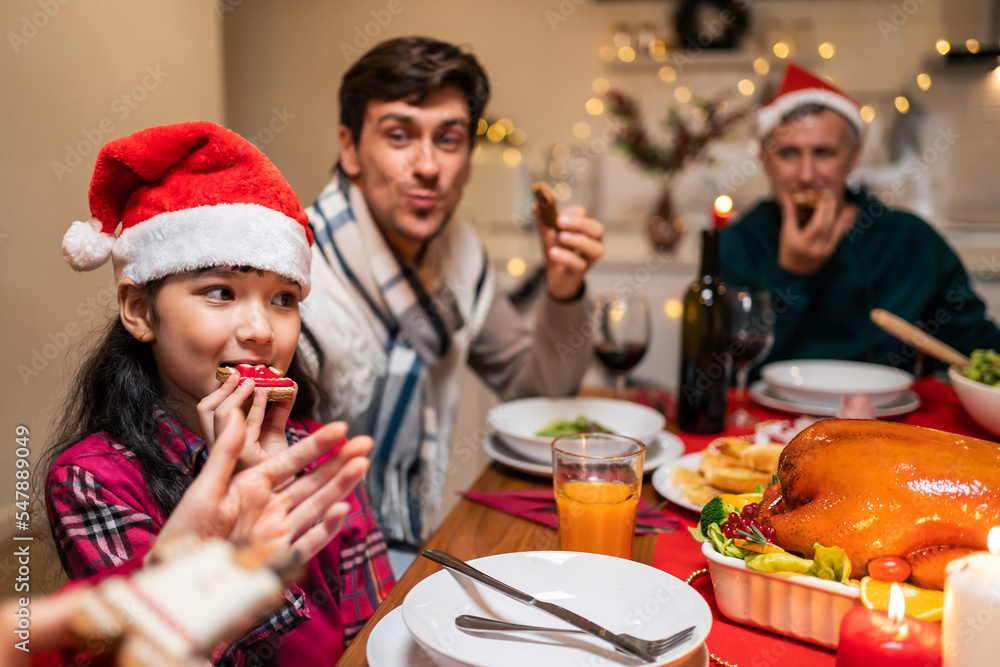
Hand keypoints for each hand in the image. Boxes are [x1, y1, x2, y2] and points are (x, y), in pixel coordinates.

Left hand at [152, 411, 371, 568]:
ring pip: (317, 506)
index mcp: (252, 487)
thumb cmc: (182, 535)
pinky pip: (307, 542)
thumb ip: (224, 452)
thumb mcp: (203, 489)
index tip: (340, 427)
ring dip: (340, 486)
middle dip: (340, 462)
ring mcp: (277, 533)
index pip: (292, 462)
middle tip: (366, 443)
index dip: (317, 445)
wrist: (174, 581)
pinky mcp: (279, 560)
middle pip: (313, 481)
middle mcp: (270, 508)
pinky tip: (341, 509)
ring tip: (362, 465)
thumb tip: (234, 413)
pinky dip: (325, 528)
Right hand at [196, 370, 296, 469]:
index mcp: (222, 440)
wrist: (288, 487)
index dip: (219, 392)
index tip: (235, 376)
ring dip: (238, 393)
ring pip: (221, 414)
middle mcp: (220, 447)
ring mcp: (228, 452)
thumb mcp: (275, 433)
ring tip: (253, 381)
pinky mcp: (243, 456)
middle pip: (205, 411)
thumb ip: (279, 409)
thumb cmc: (278, 466)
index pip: (207, 412)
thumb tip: (289, 384)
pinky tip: (264, 395)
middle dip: (223, 389)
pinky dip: (255, 406)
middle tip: (240, 375)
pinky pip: (246, 425)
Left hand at [535, 204, 603, 299]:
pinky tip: (553, 252)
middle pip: (596, 229)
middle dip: (578, 224)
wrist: (556, 272)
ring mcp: (591, 256)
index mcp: (586, 224)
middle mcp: (595, 239)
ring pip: (594, 248)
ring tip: (560, 237)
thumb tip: (536, 206)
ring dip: (577, 240)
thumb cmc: (557, 247)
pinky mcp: (583, 269)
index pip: (583, 214)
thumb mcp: (548, 231)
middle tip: (560, 221)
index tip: (554, 215)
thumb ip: (543, 218)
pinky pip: (579, 264)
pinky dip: (565, 257)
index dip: (568, 213)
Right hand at [777, 191, 855, 274]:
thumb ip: (789, 214)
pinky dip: (845, 224)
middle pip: (827, 226)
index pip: (816, 225)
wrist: (794, 272)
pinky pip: (840, 236)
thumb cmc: (787, 251)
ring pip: (837, 231)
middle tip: (832, 196)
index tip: (822, 198)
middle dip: (831, 210)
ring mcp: (825, 251)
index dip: (821, 211)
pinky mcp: (831, 251)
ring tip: (850, 205)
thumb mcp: (786, 233)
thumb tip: (787, 196)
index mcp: (802, 243)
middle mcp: (816, 248)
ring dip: (844, 217)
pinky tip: (850, 216)